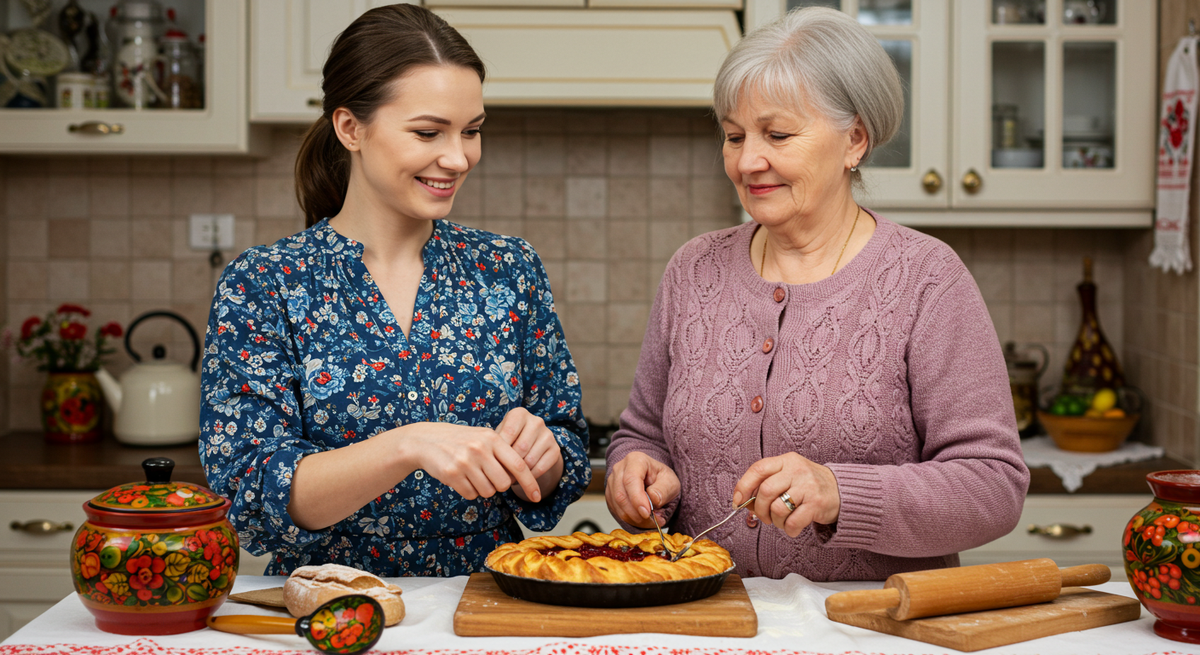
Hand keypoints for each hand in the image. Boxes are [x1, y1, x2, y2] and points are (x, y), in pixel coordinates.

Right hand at [401, 421, 540, 501]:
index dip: (530, 483)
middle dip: (498, 486)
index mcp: (493, 438)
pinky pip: (471, 495)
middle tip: (486, 476)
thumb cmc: (459, 440)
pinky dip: (468, 491)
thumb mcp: (482, 437)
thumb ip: (501, 453)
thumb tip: (519, 477)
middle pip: (504, 483)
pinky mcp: (452, 474)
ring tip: (470, 474)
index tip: (538, 497)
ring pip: (488, 491)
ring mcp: (466, 461)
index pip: (519, 465)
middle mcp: (480, 449)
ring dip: (482, 488)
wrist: (425, 440)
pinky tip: (460, 478)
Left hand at [495, 407, 563, 502]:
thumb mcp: (500, 437)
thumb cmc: (508, 440)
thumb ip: (496, 444)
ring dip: (519, 472)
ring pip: (530, 459)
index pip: (508, 433)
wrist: (530, 445)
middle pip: (521, 447)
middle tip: (500, 474)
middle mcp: (536, 421)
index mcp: (519, 414)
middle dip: (509, 463)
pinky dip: (530, 476)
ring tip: (509, 477)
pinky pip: (541, 468)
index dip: (499, 450)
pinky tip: (522, 477)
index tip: (492, 462)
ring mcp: (548, 435)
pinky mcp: (555, 449)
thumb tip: (492, 461)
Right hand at [605, 452, 679, 528]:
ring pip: (617, 505)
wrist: (654, 481)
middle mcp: (620, 469)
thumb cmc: (661, 479)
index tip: (647, 512)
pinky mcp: (610, 495)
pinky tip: (642, 519)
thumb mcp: (671, 482)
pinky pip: (616, 511)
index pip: (631, 480)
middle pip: (621, 494)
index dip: (637, 499)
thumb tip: (653, 499)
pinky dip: (630, 519)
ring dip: (634, 518)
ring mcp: (612, 482)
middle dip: (636, 512)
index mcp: (635, 460)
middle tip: (652, 520)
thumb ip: (664, 490)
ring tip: (650, 520)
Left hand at [732, 453, 839, 537]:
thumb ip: (767, 485)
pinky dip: (788, 529)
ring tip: (782, 521)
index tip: (738, 502)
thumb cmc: (808, 485)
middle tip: (764, 517)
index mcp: (786, 460)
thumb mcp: (788, 476)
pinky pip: (793, 521)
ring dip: (775, 521)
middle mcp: (797, 470)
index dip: (743, 486)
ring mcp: (808, 486)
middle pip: (766, 490)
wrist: (842, 491)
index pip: (758, 469)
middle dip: (760, 509)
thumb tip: (743, 503)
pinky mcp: (817, 503)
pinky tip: (792, 527)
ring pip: (778, 508)